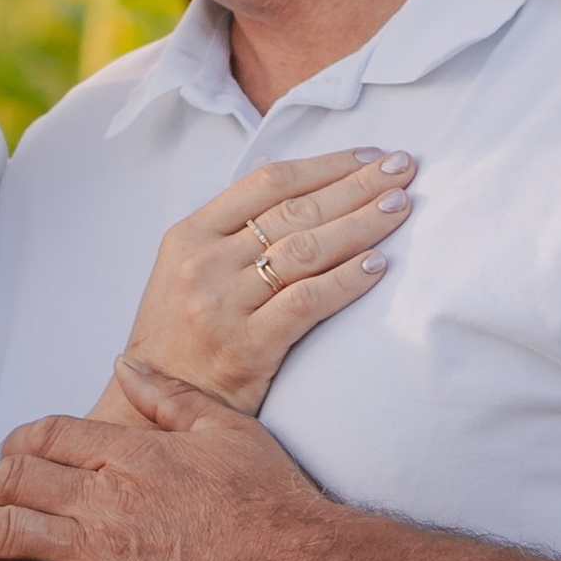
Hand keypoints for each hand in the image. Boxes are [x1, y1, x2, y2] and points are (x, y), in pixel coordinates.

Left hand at [0, 363, 347, 560]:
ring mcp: (99, 546)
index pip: (48, 434)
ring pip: (3, 531)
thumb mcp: (227, 428)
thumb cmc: (276, 502)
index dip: (16, 444)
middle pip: (14, 478)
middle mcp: (104, 492)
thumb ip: (168, 395)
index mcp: (131, 448)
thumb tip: (122, 365)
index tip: (5, 457)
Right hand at [123, 149, 410, 410]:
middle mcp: (205, 263)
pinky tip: (378, 266)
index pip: (267, 182)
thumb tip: (303, 192)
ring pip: (306, 250)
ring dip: (361, 224)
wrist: (158, 404)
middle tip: (403, 168)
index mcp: (190, 235)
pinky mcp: (247, 347)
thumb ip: (231, 233)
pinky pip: (307, 302)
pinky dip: (346, 282)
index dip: (325, 165)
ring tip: (400, 206)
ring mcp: (224, 304)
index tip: (368, 156)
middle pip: (295, 210)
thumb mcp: (186, 270)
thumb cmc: (181, 335)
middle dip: (355, 185)